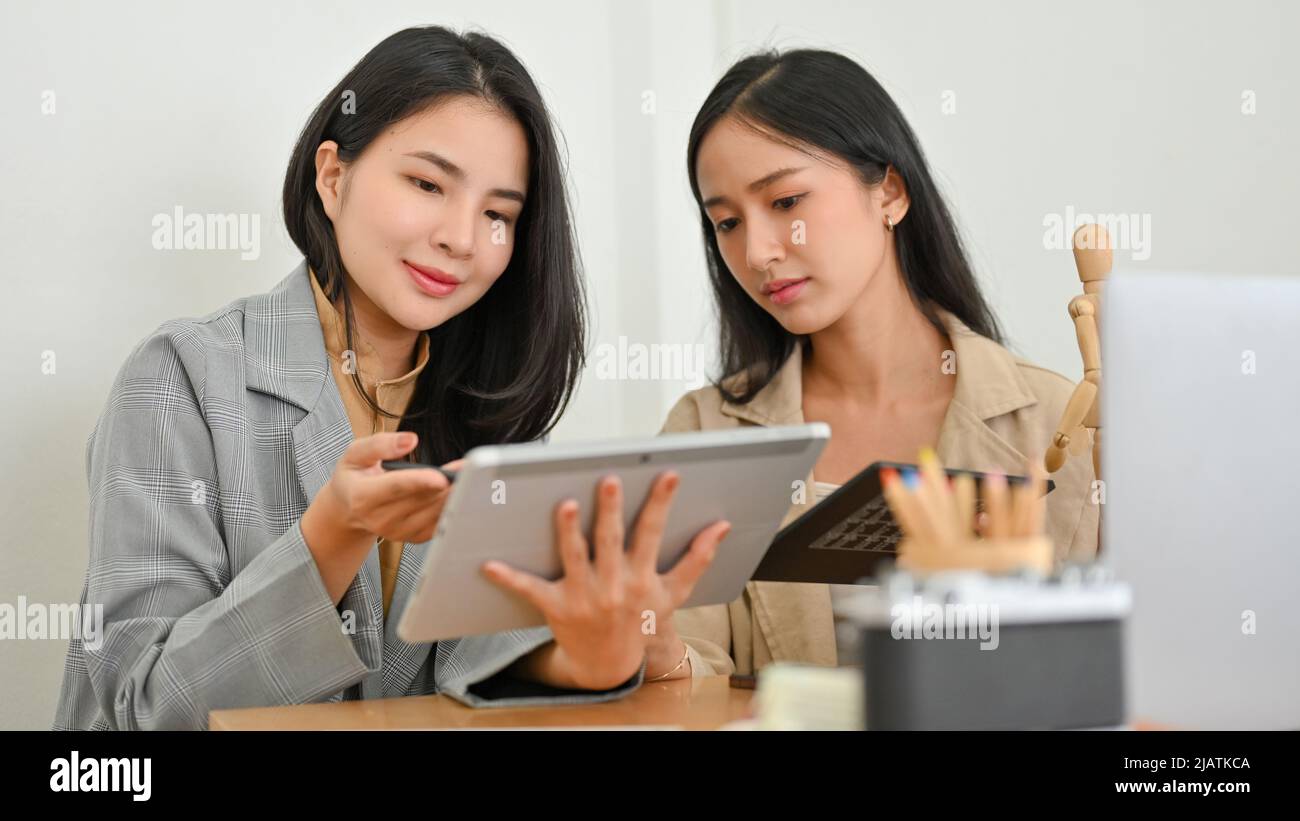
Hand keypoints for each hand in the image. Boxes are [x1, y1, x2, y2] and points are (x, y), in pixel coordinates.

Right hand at [301, 432, 457, 602]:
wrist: (348, 509)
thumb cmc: (353, 477)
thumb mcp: (354, 454)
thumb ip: (380, 444)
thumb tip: (410, 440)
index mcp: (363, 497)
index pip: (397, 488)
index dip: (420, 482)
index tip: (441, 476)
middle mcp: (380, 519)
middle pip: (421, 500)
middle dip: (446, 483)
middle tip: (467, 467)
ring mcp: (397, 532)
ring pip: (433, 512)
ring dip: (453, 494)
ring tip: (467, 475)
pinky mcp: (412, 537)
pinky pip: (439, 524)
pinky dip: (451, 507)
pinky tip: (458, 491)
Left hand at [482, 472, 730, 690]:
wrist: (610, 664)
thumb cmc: (640, 620)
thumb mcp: (673, 593)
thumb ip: (697, 559)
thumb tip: (721, 527)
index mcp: (642, 577)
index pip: (653, 533)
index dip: (661, 503)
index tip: (668, 474)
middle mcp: (614, 586)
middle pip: (612, 541)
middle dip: (612, 510)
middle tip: (609, 480)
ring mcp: (584, 597)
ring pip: (575, 558)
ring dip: (570, 532)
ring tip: (566, 505)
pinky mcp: (556, 608)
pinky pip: (531, 589)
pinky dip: (509, 578)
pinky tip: (489, 563)